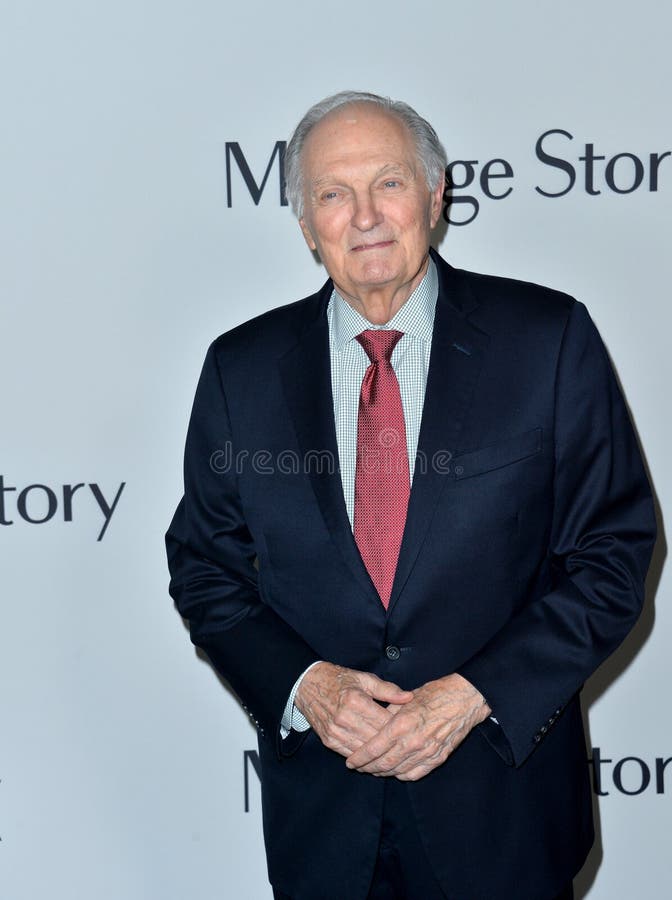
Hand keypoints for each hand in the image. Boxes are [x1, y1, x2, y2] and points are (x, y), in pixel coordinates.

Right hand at [295, 662, 413, 757]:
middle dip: (393, 743)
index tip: (411, 729)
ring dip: (380, 755)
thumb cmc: (338, 680)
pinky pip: (351, 754)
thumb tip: (409, 697)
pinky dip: (365, 758)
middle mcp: (344, 719)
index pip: (384, 721)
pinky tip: (377, 759)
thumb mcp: (364, 679)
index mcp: (355, 701)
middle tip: (408, 746)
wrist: (307, 685)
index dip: (400, 727)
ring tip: (397, 756)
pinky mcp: (329, 741)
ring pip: (364, 750)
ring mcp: (335, 732)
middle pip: (376, 738)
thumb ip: (387, 690)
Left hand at [345, 673, 490, 780]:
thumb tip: (375, 723)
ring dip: (383, 772)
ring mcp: (427, 752)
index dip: (359, 757)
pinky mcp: (438, 758)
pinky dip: (402, 775)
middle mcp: (413, 741)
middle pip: (384, 763)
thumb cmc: (435, 693)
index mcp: (402, 723)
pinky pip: (415, 773)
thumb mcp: (406, 698)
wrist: (465, 699)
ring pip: (398, 771)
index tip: (350, 762)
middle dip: (368, 768)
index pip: (374, 747)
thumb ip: (389, 713)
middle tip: (358, 767)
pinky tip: (395, 771)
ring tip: (373, 770)